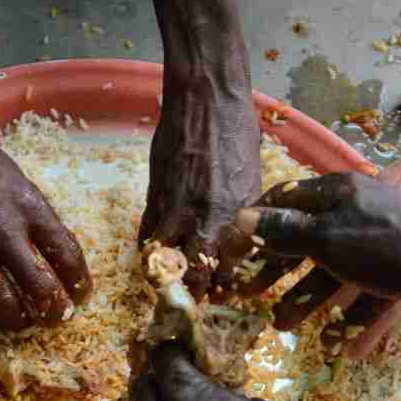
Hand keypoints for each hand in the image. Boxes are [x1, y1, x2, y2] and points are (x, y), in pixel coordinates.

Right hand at [0, 113, 91, 329]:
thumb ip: (32, 212)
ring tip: (24, 322)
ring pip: (5, 305)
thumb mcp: (14, 176)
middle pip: (41, 289)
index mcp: (29, 207)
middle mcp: (4, 234)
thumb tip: (48, 244)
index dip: (79, 281)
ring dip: (20, 320)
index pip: (67, 255)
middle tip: (58, 316)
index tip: (81, 292)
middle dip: (56, 311)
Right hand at [140, 82, 262, 296]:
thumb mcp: (253, 175)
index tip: (223, 295)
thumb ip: (242, 212)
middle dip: (195, 294)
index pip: (231, 268)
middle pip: (198, 274)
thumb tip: (236, 239)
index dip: (226, 286)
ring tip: (167, 284)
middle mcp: (209, 218)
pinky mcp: (154, 195)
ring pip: (166, 261)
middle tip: (192, 302)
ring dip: (165, 276)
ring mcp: (178, 208)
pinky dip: (149, 249)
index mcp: (240, 215)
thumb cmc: (237, 130)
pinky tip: (154, 254)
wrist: (206, 98)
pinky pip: (147, 235)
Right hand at [258, 128, 400, 357]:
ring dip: (306, 299)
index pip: (281, 200)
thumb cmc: (391, 245)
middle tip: (248, 297)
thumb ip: (285, 231)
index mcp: (336, 192)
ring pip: (331, 269)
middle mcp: (355, 210)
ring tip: (283, 327)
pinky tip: (338, 342)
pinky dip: (348, 315)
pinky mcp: (400, 268)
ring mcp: (378, 240)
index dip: (253, 223)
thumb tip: (241, 218)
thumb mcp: (329, 238)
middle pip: (303, 237)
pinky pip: (364, 290)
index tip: (228, 252)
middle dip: (274, 269)